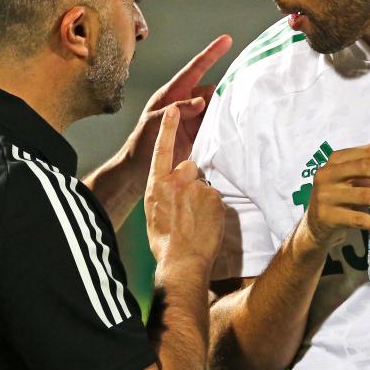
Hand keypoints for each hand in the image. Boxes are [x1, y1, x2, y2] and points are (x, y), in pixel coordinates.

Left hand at [127, 35, 232, 170]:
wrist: (139, 171)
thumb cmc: (141, 143)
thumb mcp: (154, 123)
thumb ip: (176, 110)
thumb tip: (202, 100)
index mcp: (173, 93)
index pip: (195, 69)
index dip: (211, 54)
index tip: (227, 40)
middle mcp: (186, 103)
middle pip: (211, 90)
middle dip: (224, 92)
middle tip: (237, 99)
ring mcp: (194, 119)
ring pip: (216, 107)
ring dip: (225, 110)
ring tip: (235, 116)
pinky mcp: (200, 134)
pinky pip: (216, 124)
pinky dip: (224, 125)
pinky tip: (232, 129)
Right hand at [144, 105, 225, 268]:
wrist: (181, 261)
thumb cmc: (164, 241)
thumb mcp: (153, 212)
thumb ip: (163, 193)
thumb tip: (171, 190)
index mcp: (156, 184)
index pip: (162, 150)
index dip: (168, 129)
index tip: (172, 109)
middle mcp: (176, 181)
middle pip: (189, 167)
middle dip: (190, 180)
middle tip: (187, 206)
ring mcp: (196, 188)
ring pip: (203, 185)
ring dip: (202, 197)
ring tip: (195, 220)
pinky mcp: (214, 197)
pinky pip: (215, 197)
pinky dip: (213, 208)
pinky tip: (205, 223)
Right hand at [300, 145, 369, 250]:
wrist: (315, 227)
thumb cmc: (341, 200)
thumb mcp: (352, 182)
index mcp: (336, 160)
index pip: (368, 151)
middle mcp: (327, 174)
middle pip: (365, 168)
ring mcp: (325, 195)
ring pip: (365, 195)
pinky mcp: (327, 217)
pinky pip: (360, 219)